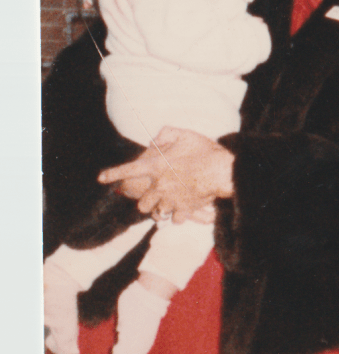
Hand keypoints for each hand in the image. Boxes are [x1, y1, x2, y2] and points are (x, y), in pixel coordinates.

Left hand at [99, 127, 233, 222]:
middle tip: (155, 196)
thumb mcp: (185, 134)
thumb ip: (165, 134)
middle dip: (146, 201)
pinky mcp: (184, 209)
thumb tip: (153, 141)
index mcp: (156, 166)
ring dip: (161, 209)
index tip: (101, 178)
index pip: (128, 170)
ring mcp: (171, 199)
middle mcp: (159, 185)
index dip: (113, 173)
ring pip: (157, 212)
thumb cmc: (204, 150)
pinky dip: (179, 216)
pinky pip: (176, 219)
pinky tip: (184, 209)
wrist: (221, 170)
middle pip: (142, 202)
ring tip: (169, 204)